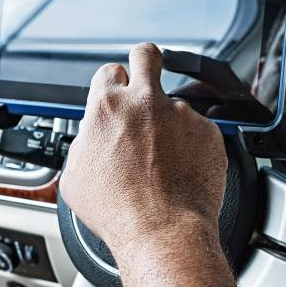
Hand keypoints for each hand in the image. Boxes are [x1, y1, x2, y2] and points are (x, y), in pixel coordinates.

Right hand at [59, 43, 239, 286]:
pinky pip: (199, 131)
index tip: (118, 95)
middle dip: (146, 62)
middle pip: (147, 55)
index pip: (109, 71)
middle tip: (147, 80)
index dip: (113, 84)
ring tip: (166, 160)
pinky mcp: (208, 131)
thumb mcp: (76, 178)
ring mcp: (181, 114)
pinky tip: (183, 170)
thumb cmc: (119, 212)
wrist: (161, 231)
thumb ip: (85, 144)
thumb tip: (91, 140)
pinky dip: (193, 146)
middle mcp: (146, 102)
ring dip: (171, 124)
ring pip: (176, 105)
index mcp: (107, 107)